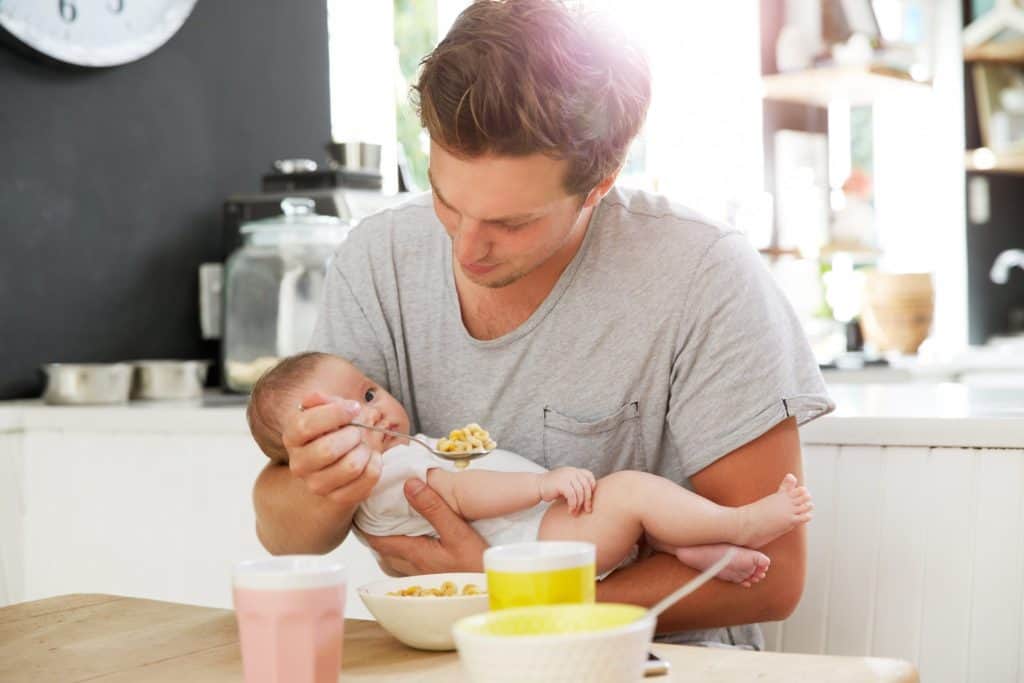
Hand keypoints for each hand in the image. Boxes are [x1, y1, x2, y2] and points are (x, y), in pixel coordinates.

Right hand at [280, 392, 382, 507]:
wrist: (331, 464)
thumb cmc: (331, 430)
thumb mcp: (326, 411)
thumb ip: (324, 401)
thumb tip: (316, 398)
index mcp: (292, 437)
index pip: (306, 425)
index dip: (335, 413)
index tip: (354, 407)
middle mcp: (299, 464)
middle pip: (328, 450)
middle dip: (353, 434)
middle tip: (359, 430)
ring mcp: (316, 484)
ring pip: (351, 466)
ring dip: (365, 449)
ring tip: (364, 444)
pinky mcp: (338, 498)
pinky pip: (366, 480)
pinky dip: (376, 464)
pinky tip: (371, 456)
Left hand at [362, 478, 488, 574]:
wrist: (490, 594)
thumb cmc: (476, 564)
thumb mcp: (457, 532)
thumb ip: (433, 508)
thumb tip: (410, 484)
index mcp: (414, 553)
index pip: (377, 539)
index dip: (364, 525)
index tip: (358, 508)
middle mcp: (411, 568)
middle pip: (381, 550)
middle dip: (373, 533)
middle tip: (370, 514)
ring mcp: (420, 578)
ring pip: (392, 561)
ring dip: (387, 545)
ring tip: (387, 528)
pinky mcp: (430, 582)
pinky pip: (405, 569)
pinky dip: (400, 555)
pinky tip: (410, 547)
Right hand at [538, 467, 595, 515]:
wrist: (537, 486)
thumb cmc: (553, 488)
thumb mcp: (567, 484)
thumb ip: (577, 486)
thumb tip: (591, 499)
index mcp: (574, 470)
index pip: (589, 476)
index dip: (592, 488)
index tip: (589, 499)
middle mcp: (572, 471)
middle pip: (586, 486)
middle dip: (588, 500)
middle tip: (587, 510)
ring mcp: (567, 476)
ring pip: (580, 492)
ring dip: (579, 505)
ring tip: (575, 512)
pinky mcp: (561, 483)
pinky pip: (572, 496)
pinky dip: (573, 505)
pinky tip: (570, 510)